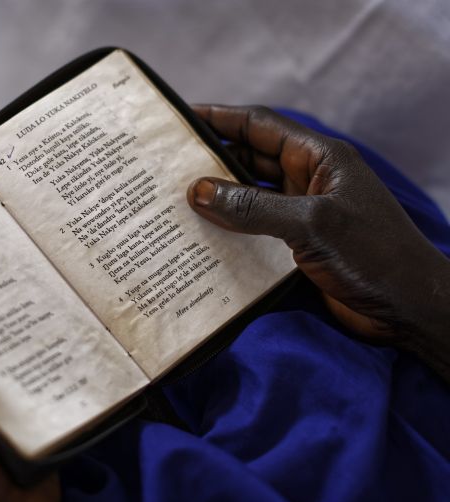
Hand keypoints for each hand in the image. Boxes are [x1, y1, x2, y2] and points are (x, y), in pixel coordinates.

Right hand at [187, 104, 449, 382]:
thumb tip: (198, 191)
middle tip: (166, 166)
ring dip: (216, 199)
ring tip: (173, 202)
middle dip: (210, 161)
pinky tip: (199, 238)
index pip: (260, 126)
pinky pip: (253, 229)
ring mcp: (301, 214)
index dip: (220, 119)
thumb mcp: (312, 223)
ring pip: (248, 197)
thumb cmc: (373, 256)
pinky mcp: (295, 246)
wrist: (408, 309)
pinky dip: (228, 230)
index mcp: (320, 159)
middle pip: (249, 160)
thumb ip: (254, 206)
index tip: (181, 118)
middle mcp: (308, 181)